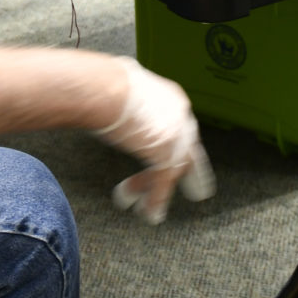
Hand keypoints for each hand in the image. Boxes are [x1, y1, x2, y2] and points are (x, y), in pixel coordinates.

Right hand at [95, 57, 215, 222]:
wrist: (102, 88)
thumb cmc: (101, 83)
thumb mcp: (118, 91)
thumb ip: (121, 102)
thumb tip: (104, 102)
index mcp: (171, 98)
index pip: (178, 127)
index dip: (174, 147)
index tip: (170, 160)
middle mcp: (180, 116)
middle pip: (186, 151)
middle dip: (190, 174)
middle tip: (197, 192)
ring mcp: (177, 136)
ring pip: (174, 170)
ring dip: (157, 192)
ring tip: (148, 211)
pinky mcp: (167, 154)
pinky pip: (163, 182)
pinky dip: (155, 200)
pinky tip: (149, 214)